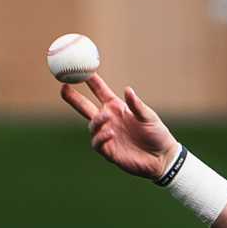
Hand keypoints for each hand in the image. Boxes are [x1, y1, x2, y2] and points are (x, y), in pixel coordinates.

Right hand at [61, 75, 178, 179]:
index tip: (81, 69)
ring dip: (96, 121)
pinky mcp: (109, 151)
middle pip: (85, 107)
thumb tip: (127, 90)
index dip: (90, 81)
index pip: (100, 91)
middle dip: (73, 97)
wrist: (163, 158)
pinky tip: (110, 133)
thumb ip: (137, 105)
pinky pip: (98, 144)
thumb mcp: (149, 117)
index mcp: (117, 108)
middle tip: (63, 87)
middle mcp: (109, 120)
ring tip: (106, 117)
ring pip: (92, 126)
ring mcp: (107, 135)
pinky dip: (101, 137)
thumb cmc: (157, 134)